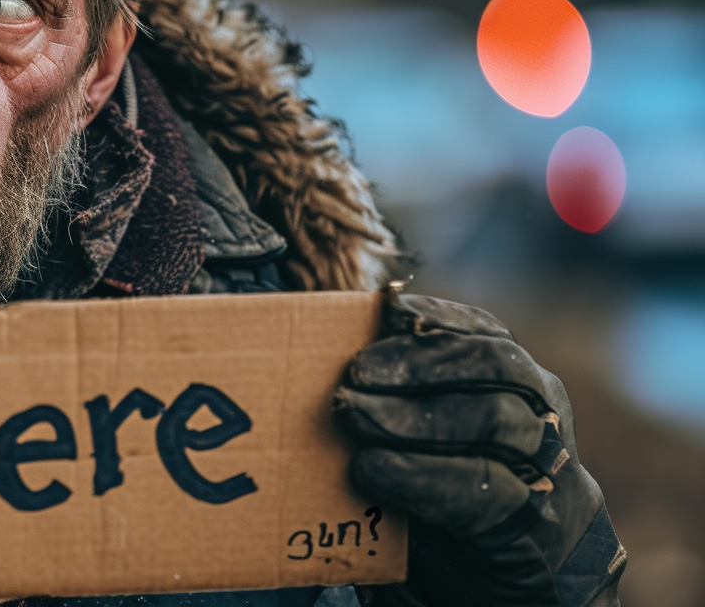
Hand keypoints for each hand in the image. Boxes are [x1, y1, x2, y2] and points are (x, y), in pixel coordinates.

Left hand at [334, 294, 624, 606]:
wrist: (492, 600)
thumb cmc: (447, 513)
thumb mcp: (426, 449)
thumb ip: (402, 403)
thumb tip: (339, 356)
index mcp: (523, 397)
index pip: (494, 339)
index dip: (444, 321)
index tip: (391, 310)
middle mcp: (546, 429)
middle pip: (503, 370)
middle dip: (423, 363)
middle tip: (355, 374)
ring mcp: (549, 482)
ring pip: (500, 422)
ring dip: (416, 415)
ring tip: (354, 415)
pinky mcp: (532, 536)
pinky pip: (486, 494)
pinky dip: (421, 476)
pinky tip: (372, 469)